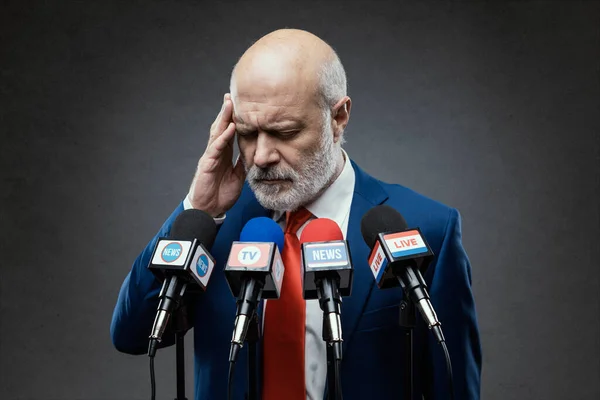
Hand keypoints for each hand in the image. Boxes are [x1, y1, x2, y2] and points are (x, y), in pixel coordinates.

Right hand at [187, 93, 245, 216]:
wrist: (209, 210)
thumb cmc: (221, 194)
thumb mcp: (239, 177)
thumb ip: (243, 164)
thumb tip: (254, 154)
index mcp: (224, 154)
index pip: (229, 132)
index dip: (234, 118)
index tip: (240, 105)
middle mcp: (216, 152)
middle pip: (221, 127)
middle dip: (226, 111)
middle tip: (231, 95)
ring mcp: (211, 156)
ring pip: (217, 133)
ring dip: (224, 118)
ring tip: (229, 104)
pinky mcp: (207, 164)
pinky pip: (216, 148)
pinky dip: (223, 137)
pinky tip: (230, 128)